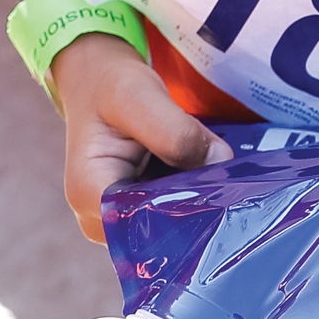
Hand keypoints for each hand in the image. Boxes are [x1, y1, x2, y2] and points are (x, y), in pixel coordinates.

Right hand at [53, 33, 213, 242]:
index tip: (217, 195)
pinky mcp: (138, 215)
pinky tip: (209, 179)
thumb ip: (174, 131)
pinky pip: (173, 216)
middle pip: (158, 234)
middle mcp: (100, 219)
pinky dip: (193, 199)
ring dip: (198, 204)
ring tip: (219, 178)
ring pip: (170, 228)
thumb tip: (219, 164)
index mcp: (89, 195)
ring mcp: (119, 221)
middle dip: (196, 210)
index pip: (141, 228)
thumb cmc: (110, 88)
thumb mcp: (138, 96)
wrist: (100, 84)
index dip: (183, 216)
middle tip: (229, 185)